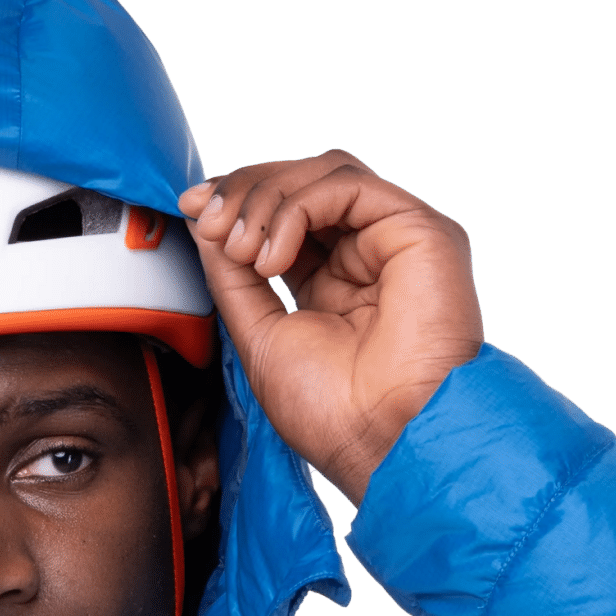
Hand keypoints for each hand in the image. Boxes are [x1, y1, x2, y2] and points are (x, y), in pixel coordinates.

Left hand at [180, 154, 482, 500]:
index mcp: (336, 282)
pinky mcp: (422, 230)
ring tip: (243, 251)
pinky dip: (297, 208)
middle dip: (245, 193)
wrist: (384, 441)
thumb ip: (233, 277)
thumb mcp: (260, 335)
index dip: (238, 202)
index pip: (285, 215)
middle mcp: (370, 254)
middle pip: (302, 184)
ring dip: (266, 201)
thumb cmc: (335, 413)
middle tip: (210, 221)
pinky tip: (272, 257)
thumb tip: (205, 221)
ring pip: (323, 174)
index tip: (192, 208)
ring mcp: (397, 238)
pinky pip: (347, 185)